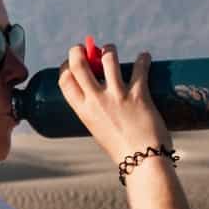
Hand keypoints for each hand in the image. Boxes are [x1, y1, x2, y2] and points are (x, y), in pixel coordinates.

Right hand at [58, 42, 168, 164]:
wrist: (142, 161)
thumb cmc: (120, 148)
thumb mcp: (97, 128)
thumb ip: (96, 111)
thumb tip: (102, 94)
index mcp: (82, 110)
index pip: (65, 79)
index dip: (66, 66)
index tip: (72, 62)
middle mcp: (96, 100)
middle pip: (79, 64)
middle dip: (79, 50)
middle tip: (86, 48)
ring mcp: (117, 96)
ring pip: (108, 59)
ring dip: (108, 50)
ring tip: (110, 50)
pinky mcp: (138, 95)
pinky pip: (140, 69)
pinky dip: (143, 59)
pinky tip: (144, 56)